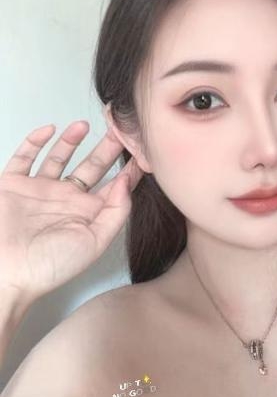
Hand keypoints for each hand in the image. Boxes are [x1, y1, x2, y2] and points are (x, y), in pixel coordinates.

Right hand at [0, 120, 143, 306]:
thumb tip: (127, 182)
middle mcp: (65, 199)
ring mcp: (38, 190)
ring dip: (71, 140)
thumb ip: (115, 212)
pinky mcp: (13, 184)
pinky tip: (48, 130)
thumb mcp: (94, 242)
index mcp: (86, 214)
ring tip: (85, 124)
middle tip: (120, 127)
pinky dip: (34, 142)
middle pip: (91, 166)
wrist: (4, 272)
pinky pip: (24, 157)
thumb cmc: (49, 265)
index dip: (129, 169)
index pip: (114, 187)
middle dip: (107, 147)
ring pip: (58, 157)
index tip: (143, 148)